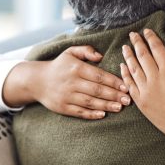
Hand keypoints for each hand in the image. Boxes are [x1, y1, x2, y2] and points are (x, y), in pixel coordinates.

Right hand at [3, 45, 129, 119]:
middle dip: (114, 95)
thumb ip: (86, 50)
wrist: (36, 81)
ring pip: (90, 102)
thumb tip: (100, 56)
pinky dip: (91, 114)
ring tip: (119, 107)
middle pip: (97, 90)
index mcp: (76, 68)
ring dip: (106, 106)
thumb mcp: (70, 52)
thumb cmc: (59, 65)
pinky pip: (79, 112)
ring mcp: (66, 96)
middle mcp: (71, 82)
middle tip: (128, 100)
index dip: (114, 82)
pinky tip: (103, 114)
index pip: (99, 75)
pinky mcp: (62, 107)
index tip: (126, 86)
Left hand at [120, 29, 164, 153]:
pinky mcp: (141, 103)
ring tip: (125, 47)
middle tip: (133, 34)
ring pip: (133, 68)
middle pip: (143, 56)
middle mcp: (155, 79)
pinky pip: (130, 85)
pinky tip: (123, 66)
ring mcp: (146, 91)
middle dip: (137, 43)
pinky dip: (125, 74)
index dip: (151, 38)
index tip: (147, 31)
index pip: (157, 49)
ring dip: (128, 56)